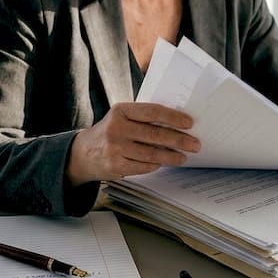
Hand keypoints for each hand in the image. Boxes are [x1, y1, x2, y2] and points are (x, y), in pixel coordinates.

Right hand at [66, 102, 200, 183]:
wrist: (82, 153)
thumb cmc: (110, 132)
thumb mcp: (121, 118)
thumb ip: (142, 118)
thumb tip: (176, 123)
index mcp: (121, 111)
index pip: (152, 112)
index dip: (173, 117)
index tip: (189, 123)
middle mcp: (117, 128)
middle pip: (156, 134)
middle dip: (180, 140)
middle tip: (195, 144)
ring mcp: (115, 148)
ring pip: (152, 153)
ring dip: (172, 156)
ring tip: (183, 157)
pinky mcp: (116, 165)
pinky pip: (144, 166)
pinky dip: (157, 164)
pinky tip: (164, 162)